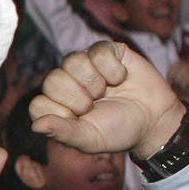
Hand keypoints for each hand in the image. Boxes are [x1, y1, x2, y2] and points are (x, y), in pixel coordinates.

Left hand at [28, 42, 186, 160]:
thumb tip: (35, 126)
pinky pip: (97, 51)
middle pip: (52, 80)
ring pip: (72, 61)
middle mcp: (66, 83)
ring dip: (95, 82)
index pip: (38, 104)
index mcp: (57, 106)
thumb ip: (63, 132)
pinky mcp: (104, 51)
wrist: (153, 119)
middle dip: (79, 97)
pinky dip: (112, 69)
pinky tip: (120, 78)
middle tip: (96, 105)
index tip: (81, 119)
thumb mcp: (91, 139)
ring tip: (108, 91)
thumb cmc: (119, 131)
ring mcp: (84, 65)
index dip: (61, 112)